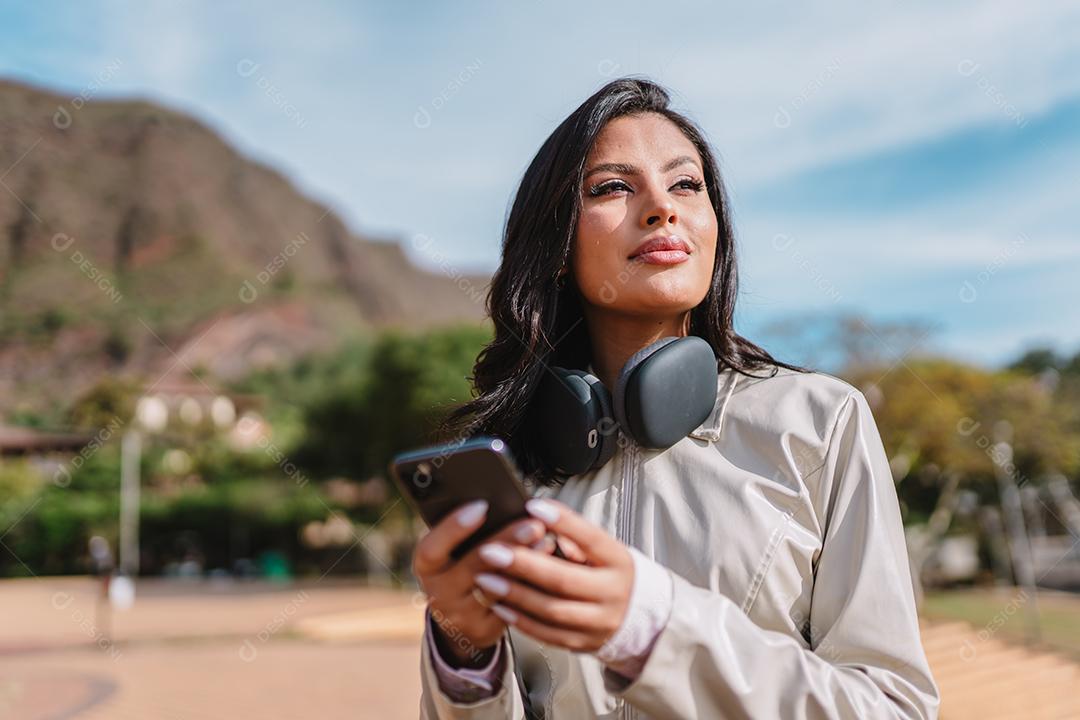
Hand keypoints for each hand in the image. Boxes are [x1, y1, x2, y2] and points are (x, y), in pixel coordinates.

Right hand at [412, 500, 557, 667]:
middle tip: (533, 524)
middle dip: (507, 541)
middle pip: (473, 566)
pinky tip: (548, 566)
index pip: (432, 548)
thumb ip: (469, 534)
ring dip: (525, 562)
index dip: (454, 528)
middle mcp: (438, 592)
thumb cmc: (461, 569)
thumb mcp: (453, 552)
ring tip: (547, 541)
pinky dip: (530, 584)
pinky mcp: (483, 630)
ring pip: (497, 587)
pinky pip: (511, 606)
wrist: (461, 616)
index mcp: (426, 567)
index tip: (482, 506)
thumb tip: (504, 506)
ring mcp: (460, 614)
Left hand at [472, 498, 633, 652]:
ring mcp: (599, 622)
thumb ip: (575, 536)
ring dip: (514, 594)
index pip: (590, 538)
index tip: (532, 506)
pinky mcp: (583, 643)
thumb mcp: (603, 550)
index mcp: (618, 561)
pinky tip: (499, 605)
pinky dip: (521, 620)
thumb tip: (540, 519)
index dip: (562, 522)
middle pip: (563, 580)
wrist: (640, 616)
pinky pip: (548, 634)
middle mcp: (612, 593)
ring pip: (551, 610)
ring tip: (486, 579)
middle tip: (491, 551)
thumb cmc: (609, 571)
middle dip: (523, 564)